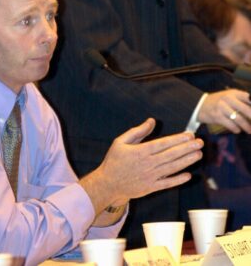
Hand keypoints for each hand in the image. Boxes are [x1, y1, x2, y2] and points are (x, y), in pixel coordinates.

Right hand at [80, 118, 202, 215]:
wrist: (108, 184)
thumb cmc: (114, 160)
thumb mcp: (121, 141)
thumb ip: (138, 131)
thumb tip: (151, 121)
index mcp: (141, 152)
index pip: (163, 144)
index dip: (178, 139)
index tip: (189, 135)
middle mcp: (148, 164)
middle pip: (171, 155)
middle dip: (187, 148)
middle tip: (200, 142)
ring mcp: (151, 177)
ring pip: (172, 168)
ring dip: (187, 161)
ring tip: (199, 154)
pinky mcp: (151, 188)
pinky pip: (167, 184)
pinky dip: (178, 180)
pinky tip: (188, 175)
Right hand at [198, 89, 250, 132]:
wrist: (200, 105)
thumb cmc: (218, 101)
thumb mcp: (229, 96)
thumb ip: (241, 101)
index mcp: (233, 93)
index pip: (248, 97)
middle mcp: (228, 98)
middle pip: (246, 109)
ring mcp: (222, 107)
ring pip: (239, 119)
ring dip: (246, 127)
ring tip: (250, 130)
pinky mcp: (217, 116)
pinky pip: (230, 125)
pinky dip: (236, 129)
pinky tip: (238, 130)